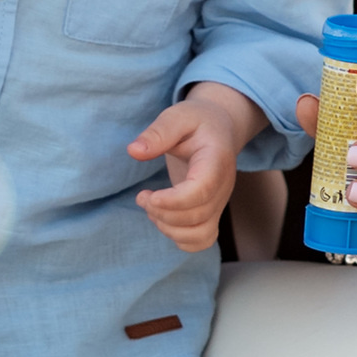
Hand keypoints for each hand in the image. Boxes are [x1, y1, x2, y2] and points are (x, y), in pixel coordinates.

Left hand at [130, 83, 260, 252]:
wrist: (220, 129)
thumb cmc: (197, 121)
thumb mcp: (177, 116)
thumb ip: (158, 132)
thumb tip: (134, 151)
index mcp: (216, 160)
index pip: (201, 190)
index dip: (174, 200)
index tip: (149, 196)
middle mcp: (222, 186)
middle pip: (197, 215)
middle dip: (163, 213)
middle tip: (142, 196)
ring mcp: (219, 203)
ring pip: (200, 234)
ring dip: (169, 229)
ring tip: (152, 208)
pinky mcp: (212, 213)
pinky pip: (202, 240)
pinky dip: (180, 239)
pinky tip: (163, 219)